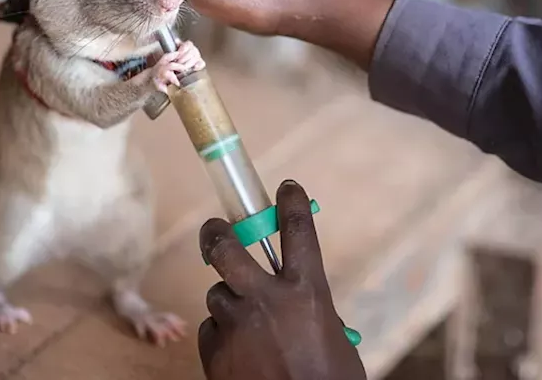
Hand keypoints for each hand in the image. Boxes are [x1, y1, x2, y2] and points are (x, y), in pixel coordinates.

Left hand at [197, 180, 365, 379]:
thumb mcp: (330, 337)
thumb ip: (309, 310)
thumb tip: (297, 300)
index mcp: (308, 292)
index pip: (298, 230)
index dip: (290, 203)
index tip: (285, 187)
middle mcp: (268, 300)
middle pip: (225, 248)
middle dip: (215, 234)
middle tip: (213, 230)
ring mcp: (237, 325)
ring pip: (217, 296)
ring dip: (229, 305)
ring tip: (247, 327)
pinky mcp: (215, 353)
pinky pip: (211, 331)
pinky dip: (222, 337)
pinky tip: (239, 355)